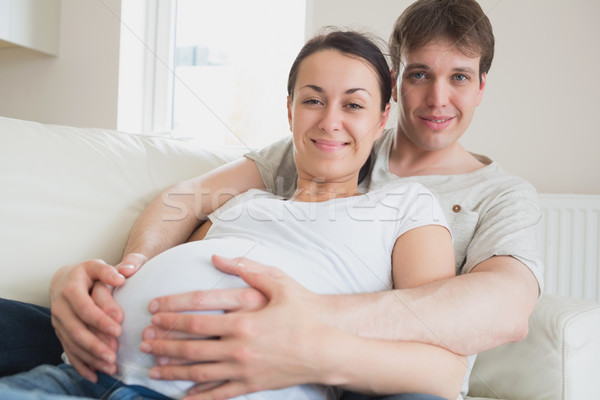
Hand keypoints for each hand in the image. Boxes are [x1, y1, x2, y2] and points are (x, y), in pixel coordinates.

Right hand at [49, 253, 145, 380]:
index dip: (101, 320)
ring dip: (91, 357)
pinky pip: (69, 351)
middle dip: (95, 344)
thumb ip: (110, 270)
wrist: (63, 280)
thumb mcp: (97, 266)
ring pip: (73, 344)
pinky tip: (95, 375)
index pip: (86, 307)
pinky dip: (81, 365)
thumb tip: (124, 275)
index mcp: (71, 289)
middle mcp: (60, 307)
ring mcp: (58, 322)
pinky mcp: (60, 333)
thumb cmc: (87, 273)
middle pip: (77, 330)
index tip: (118, 330)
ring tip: (110, 366)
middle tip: (114, 355)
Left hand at [141, 255, 327, 399]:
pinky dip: (198, 396)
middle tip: (144, 342)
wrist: (326, 350)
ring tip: (153, 369)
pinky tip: (183, 395)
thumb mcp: (279, 285)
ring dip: (173, 370)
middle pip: (190, 346)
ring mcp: (243, 368)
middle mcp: (238, 346)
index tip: (153, 313)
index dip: (171, 314)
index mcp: (243, 320)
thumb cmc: (303, 314)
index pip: (196, 317)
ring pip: (199, 372)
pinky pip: (219, 393)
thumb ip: (247, 270)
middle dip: (164, 344)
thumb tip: (217, 257)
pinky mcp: (251, 384)